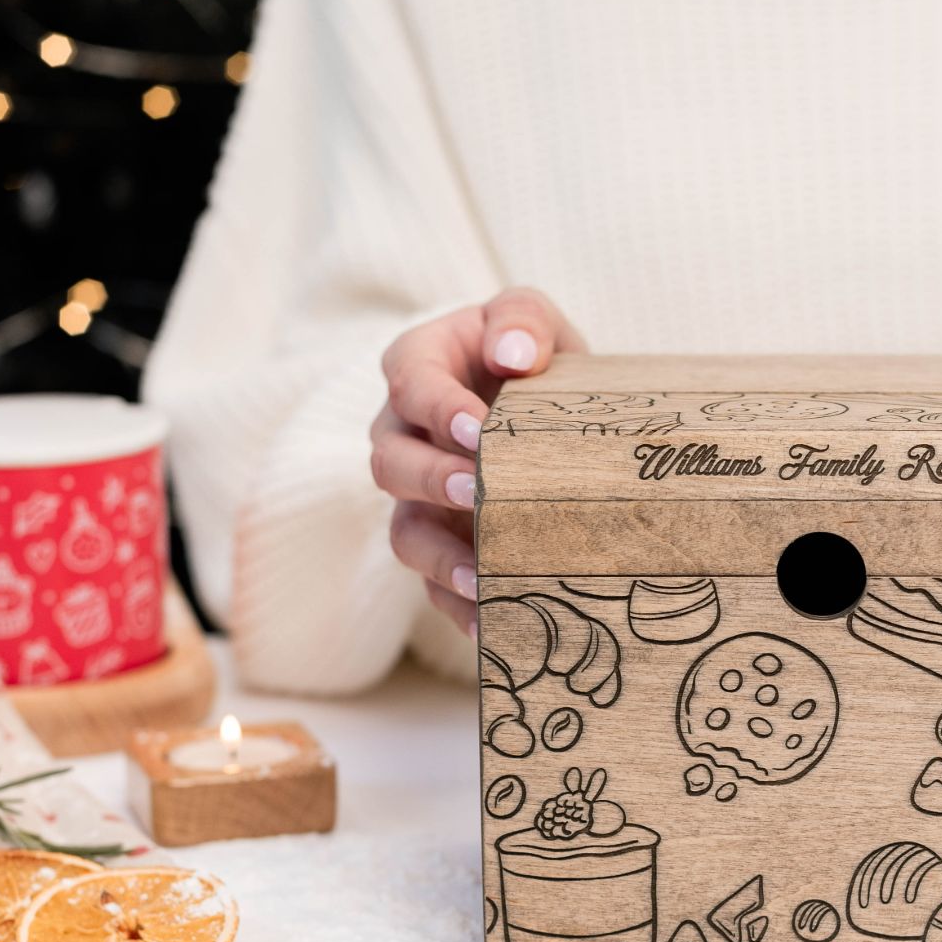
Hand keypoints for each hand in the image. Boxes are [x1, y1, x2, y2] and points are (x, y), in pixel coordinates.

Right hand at [370, 288, 585, 634]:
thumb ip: (521, 320)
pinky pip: (433, 586)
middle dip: (432, 480)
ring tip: (480, 574)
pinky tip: (493, 622)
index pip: (409, 384)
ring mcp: (418, 499)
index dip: (436, 406)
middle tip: (478, 491)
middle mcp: (403, 437)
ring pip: (404, 532)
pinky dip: (459, 606)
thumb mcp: (532, 320)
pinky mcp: (442, 546)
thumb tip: (513, 354)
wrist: (550, 412)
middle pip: (391, 464)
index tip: (476, 427)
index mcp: (418, 368)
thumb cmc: (532, 358)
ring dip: (439, 556)